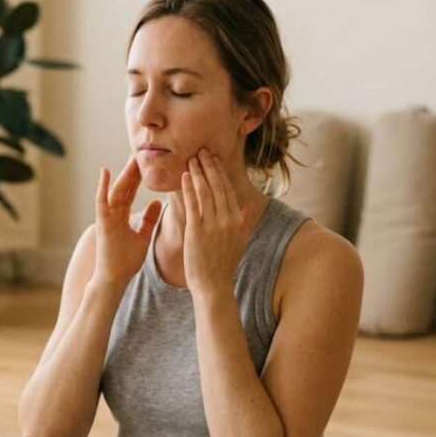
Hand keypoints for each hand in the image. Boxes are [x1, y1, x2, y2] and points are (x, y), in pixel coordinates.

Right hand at [92, 155, 162, 286]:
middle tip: (143, 153)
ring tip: (132, 158)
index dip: (140, 177)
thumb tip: (158, 202)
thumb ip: (149, 219)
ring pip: (115, 190)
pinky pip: (101, 201)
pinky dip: (102, 186)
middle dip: (133, 171)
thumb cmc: (126, 262)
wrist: (114, 279)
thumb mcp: (142, 237)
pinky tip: (106, 171)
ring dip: (123, 174)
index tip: (149, 163)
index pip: (132, 192)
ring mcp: (106, 217)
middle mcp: (112, 213)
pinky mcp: (101, 223)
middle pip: (125, 187)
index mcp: (122, 216)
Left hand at [181, 148, 254, 296]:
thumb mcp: (238, 242)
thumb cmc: (223, 266)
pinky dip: (189, 189)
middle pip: (218, 187)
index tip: (214, 158)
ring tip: (191, 157)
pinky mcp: (197, 232)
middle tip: (202, 149)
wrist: (214, 286)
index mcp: (238, 221)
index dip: (220, 172)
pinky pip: (193, 205)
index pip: (228, 190)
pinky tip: (185, 176)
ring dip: (198, 173)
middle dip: (209, 166)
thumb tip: (250, 208)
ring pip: (205, 192)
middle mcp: (228, 220)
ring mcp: (213, 226)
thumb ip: (244, 222)